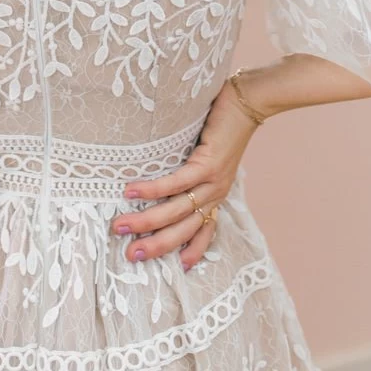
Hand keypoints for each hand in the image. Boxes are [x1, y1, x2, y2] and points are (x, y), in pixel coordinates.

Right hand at [111, 76, 262, 269]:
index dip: (192, 250)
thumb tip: (161, 165)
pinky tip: (131, 191)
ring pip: (176, 210)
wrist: (249, 101)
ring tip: (120, 226)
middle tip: (129, 256)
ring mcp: (213, 181)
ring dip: (146, 222)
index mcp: (217, 193)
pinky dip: (153, 190)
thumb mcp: (208, 154)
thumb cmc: (224, 122)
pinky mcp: (207, 164)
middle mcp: (216, 193)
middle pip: (184, 229)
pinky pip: (176, 182)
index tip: (179, 269)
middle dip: (156, 245)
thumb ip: (191, 166)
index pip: (204, 230)